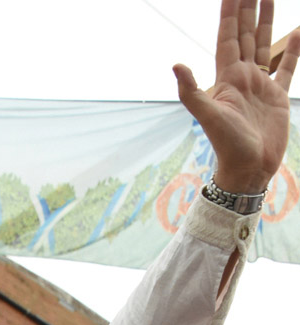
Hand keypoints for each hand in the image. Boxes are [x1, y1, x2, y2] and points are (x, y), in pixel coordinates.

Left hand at [174, 0, 299, 192]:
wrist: (248, 170)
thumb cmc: (227, 146)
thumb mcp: (208, 116)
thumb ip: (191, 91)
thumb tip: (175, 64)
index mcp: (227, 76)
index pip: (228, 35)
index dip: (231, 11)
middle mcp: (243, 76)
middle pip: (245, 33)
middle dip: (249, 7)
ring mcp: (260, 85)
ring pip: (264, 43)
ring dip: (267, 20)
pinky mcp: (277, 96)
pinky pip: (287, 67)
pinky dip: (294, 49)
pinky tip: (298, 31)